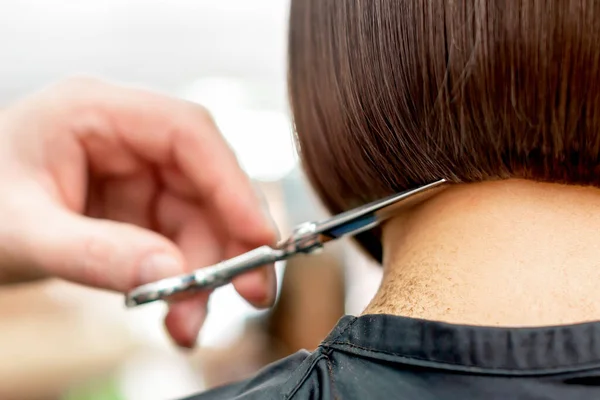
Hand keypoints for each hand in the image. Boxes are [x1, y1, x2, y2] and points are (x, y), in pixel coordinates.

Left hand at [0, 78, 276, 347]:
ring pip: (198, 219)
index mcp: (95, 112)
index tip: (260, 238)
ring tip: (188, 325)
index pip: (187, 133)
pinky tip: (178, 316)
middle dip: (228, 242)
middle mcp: (126, 138)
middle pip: (204, 182)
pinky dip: (184, 280)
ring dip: (205, 274)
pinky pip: (177, 242)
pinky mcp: (135, 209)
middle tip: (249, 295)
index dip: (233, 184)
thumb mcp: (22, 232)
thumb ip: (95, 253)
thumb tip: (170, 271)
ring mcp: (134, 174)